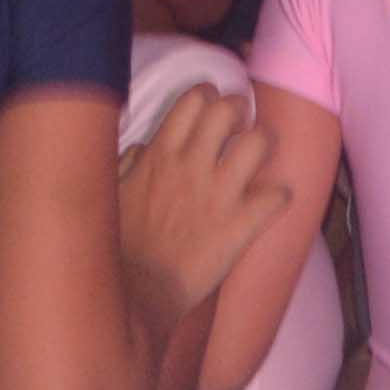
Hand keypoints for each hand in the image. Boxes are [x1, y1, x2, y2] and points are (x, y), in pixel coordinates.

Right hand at [113, 83, 284, 330]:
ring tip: (256, 159)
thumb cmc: (116, 247)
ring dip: (262, 146)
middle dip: (239, 111)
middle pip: (230, 109)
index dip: (207, 96)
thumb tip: (145, 150)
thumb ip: (129, 164)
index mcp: (161, 154)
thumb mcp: (111, 193)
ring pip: (260, 142)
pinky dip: (278, 198)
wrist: (134, 293)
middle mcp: (193, 165)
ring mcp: (221, 193)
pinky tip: (268, 204)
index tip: (209, 106)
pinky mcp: (241, 226)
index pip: (195, 99)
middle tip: (238, 125)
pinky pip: (278, 196)